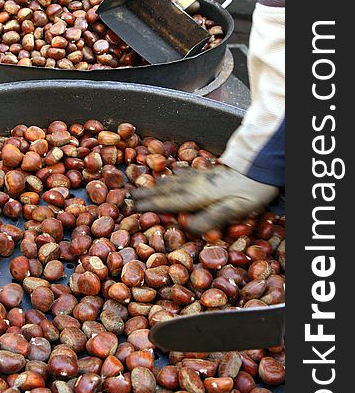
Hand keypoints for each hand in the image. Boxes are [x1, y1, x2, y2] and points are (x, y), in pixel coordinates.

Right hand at [133, 165, 278, 233]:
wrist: (263, 167)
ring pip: (172, 180)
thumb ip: (210, 218)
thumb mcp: (234, 210)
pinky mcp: (208, 172)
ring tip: (143, 187)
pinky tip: (170, 174)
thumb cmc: (251, 192)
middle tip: (129, 196)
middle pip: (166, 190)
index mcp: (198, 196)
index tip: (133, 206)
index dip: (150, 205)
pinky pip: (183, 174)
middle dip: (147, 193)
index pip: (169, 202)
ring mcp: (201, 176)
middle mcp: (195, 184)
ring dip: (156, 185)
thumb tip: (185, 226)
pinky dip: (171, 175)